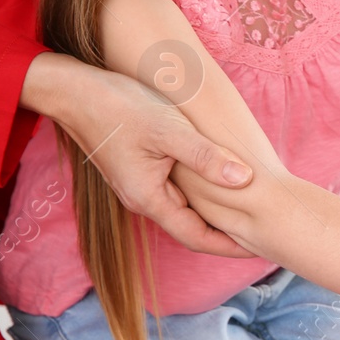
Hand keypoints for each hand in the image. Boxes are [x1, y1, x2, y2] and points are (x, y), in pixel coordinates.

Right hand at [21, 53, 255, 256]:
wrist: (75, 92)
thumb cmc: (120, 107)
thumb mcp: (169, 130)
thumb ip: (206, 157)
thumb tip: (244, 179)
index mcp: (149, 199)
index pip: (197, 238)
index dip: (230, 246)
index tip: (260, 248)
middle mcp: (143, 200)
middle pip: (192, 229)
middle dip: (227, 234)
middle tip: (264, 233)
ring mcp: (140, 187)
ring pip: (185, 210)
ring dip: (215, 215)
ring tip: (250, 212)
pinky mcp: (141, 172)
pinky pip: (177, 193)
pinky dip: (202, 196)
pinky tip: (223, 185)